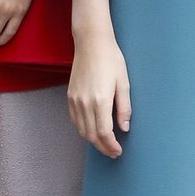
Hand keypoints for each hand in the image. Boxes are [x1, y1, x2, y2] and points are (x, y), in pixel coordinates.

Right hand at [68, 30, 130, 157]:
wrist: (91, 43)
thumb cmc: (111, 59)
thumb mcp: (124, 83)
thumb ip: (124, 108)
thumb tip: (124, 128)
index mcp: (100, 100)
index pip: (105, 133)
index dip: (111, 146)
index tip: (118, 151)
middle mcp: (85, 102)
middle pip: (92, 135)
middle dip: (103, 147)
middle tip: (113, 152)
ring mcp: (75, 100)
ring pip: (82, 130)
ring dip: (93, 141)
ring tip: (104, 144)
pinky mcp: (70, 96)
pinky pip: (74, 120)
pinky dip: (83, 129)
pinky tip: (92, 130)